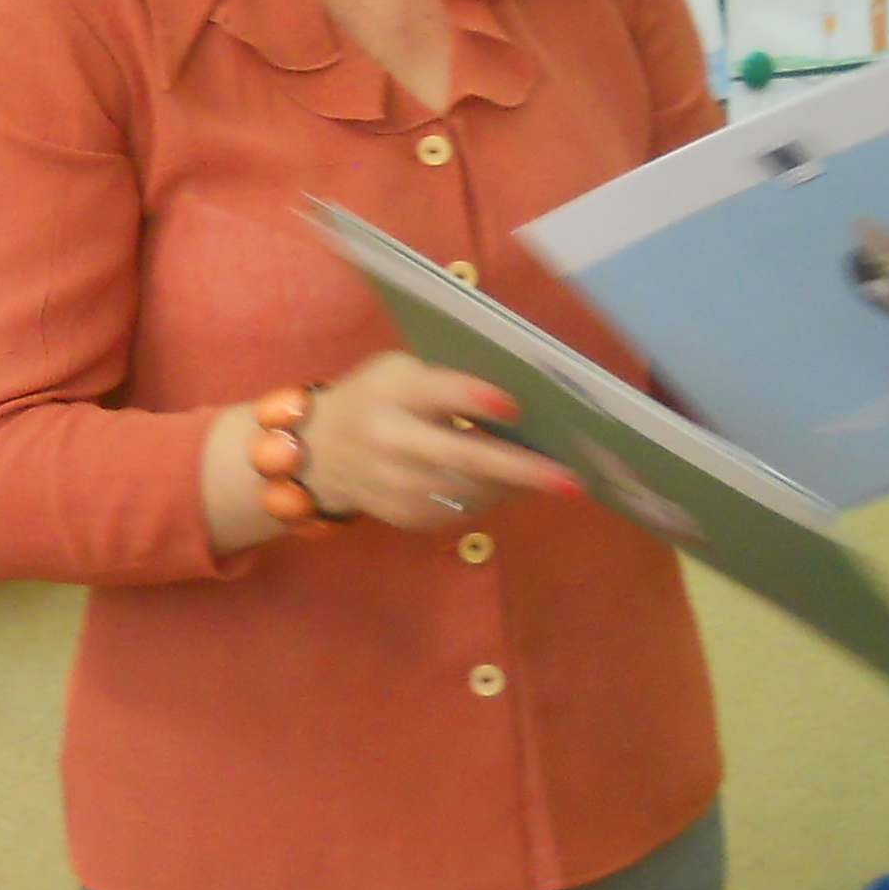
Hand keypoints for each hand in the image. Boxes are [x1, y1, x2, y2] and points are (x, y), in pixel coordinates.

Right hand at [300, 352, 584, 531]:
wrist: (318, 453)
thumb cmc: (374, 398)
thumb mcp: (397, 372)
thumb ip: (446, 381)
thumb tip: (520, 405)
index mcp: (392, 394)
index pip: (437, 393)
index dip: (474, 400)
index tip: (514, 406)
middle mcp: (391, 443)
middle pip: (464, 457)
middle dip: (522, 470)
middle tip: (570, 480)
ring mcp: (397, 487)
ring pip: (473, 491)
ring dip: (518, 486)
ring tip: (555, 478)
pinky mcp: (407, 517)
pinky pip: (465, 510)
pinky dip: (495, 496)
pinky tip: (514, 485)